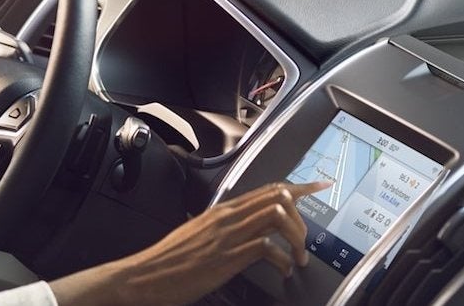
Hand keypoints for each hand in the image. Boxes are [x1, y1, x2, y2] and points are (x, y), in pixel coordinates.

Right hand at [49, 181, 330, 304]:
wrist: (146, 276)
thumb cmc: (169, 261)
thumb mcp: (198, 236)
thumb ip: (222, 229)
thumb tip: (245, 231)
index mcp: (222, 210)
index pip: (267, 189)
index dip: (298, 187)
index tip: (318, 187)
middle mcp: (228, 216)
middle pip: (277, 196)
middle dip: (305, 211)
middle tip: (314, 232)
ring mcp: (229, 235)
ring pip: (277, 215)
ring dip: (297, 237)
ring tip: (299, 257)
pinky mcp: (228, 256)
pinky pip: (268, 248)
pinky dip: (284, 260)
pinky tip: (284, 271)